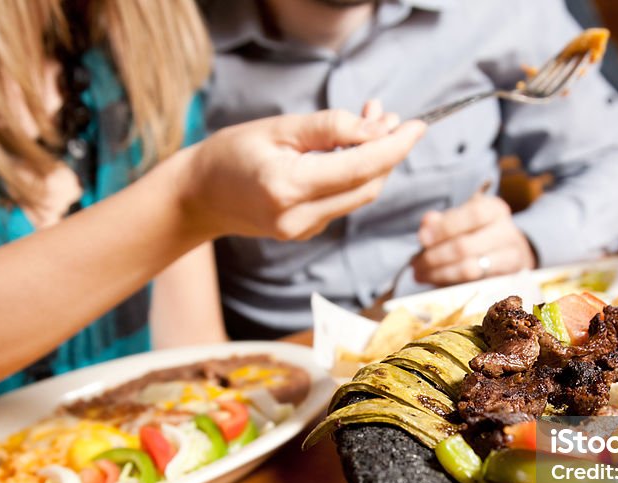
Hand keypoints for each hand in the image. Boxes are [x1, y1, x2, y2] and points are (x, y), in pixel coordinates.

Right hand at [180, 109, 425, 240]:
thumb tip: (378, 128)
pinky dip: (356, 175)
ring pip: (359, 196)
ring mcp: (304, 230)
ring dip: (374, 161)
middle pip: (368, 186)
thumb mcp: (279, 128)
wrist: (199, 196)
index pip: (360, 169)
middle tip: (390, 116)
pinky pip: (344, 201)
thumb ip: (331, 128)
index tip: (418, 126)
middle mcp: (299, 217)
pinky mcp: (306, 233)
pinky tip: (351, 149)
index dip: (394, 147)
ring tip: (373, 122)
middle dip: (388, 152)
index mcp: (288, 188)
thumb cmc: (232, 153)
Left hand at [412, 193, 535, 284]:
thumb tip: (427, 224)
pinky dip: (450, 284)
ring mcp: (510, 258)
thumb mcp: (462, 219)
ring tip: (421, 274)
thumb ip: (442, 221)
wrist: (508, 251)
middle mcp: (506, 232)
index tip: (422, 239)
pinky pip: (473, 285)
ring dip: (439, 274)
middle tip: (416, 264)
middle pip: (466, 246)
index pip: (472, 215)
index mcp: (494, 210)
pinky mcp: (506, 281)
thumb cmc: (478, 232)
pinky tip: (435, 281)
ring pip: (470, 269)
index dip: (445, 227)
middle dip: (435, 257)